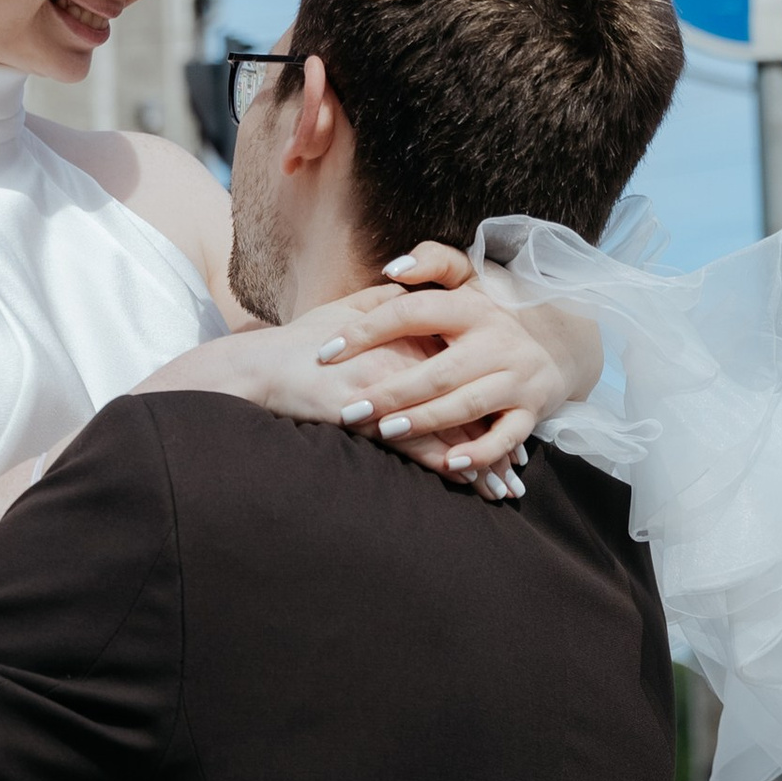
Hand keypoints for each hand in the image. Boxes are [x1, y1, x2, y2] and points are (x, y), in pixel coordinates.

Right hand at [127, 307, 530, 497]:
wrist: (260, 367)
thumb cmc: (300, 345)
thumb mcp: (347, 314)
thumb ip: (383, 303)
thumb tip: (405, 289)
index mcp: (409, 335)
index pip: (463, 368)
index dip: (490, 396)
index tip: (512, 421)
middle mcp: (409, 358)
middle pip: (469, 401)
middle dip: (500, 438)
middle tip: (521, 468)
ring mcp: (393, 386)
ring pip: (453, 428)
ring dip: (483, 463)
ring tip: (506, 491)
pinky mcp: (375, 415)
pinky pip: (423, 445)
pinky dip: (451, 467)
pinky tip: (471, 487)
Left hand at [305, 245, 602, 478]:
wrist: (565, 340)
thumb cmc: (495, 310)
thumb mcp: (471, 277)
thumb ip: (434, 261)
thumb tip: (392, 269)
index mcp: (473, 307)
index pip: (413, 314)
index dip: (367, 331)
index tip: (326, 352)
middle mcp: (496, 342)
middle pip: (439, 370)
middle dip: (392, 392)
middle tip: (350, 410)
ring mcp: (516, 378)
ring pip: (468, 404)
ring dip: (427, 421)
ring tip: (386, 432)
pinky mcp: (532, 410)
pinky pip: (507, 436)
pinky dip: (482, 452)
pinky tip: (450, 463)